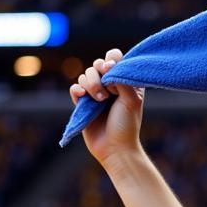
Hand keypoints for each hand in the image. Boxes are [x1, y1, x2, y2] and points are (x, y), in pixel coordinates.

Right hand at [69, 49, 144, 166]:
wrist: (115, 148)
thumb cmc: (127, 125)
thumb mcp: (132, 100)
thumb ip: (122, 78)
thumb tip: (108, 64)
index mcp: (124, 81)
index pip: (114, 58)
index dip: (111, 61)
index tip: (112, 71)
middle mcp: (110, 85)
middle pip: (96, 64)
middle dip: (99, 74)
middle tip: (108, 92)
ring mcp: (95, 94)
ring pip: (84, 75)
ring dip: (90, 84)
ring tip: (99, 100)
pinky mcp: (83, 104)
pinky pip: (74, 88)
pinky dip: (77, 90)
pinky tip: (82, 97)